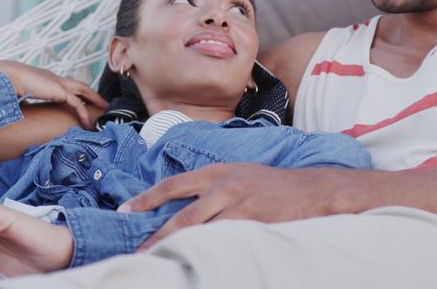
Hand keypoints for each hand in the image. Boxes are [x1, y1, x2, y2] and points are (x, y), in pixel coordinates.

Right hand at [0, 60, 107, 129]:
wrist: (5, 75)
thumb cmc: (7, 84)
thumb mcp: (17, 94)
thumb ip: (23, 101)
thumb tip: (20, 111)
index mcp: (45, 78)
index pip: (65, 85)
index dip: (75, 92)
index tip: (82, 100)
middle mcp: (54, 78)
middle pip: (79, 85)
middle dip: (91, 94)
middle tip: (102, 102)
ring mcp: (57, 82)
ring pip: (83, 91)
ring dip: (94, 99)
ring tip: (104, 108)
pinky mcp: (59, 91)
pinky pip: (76, 103)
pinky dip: (83, 113)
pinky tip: (87, 123)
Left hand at [119, 163, 340, 249]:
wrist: (311, 189)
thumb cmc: (271, 185)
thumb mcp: (237, 175)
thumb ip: (210, 188)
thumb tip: (181, 208)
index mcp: (216, 172)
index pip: (172, 185)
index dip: (146, 198)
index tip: (124, 211)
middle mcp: (224, 186)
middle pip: (182, 216)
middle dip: (157, 237)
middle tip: (138, 252)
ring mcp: (239, 205)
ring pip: (201, 232)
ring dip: (179, 249)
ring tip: (161, 263)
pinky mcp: (254, 222)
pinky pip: (225, 242)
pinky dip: (208, 254)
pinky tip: (197, 265)